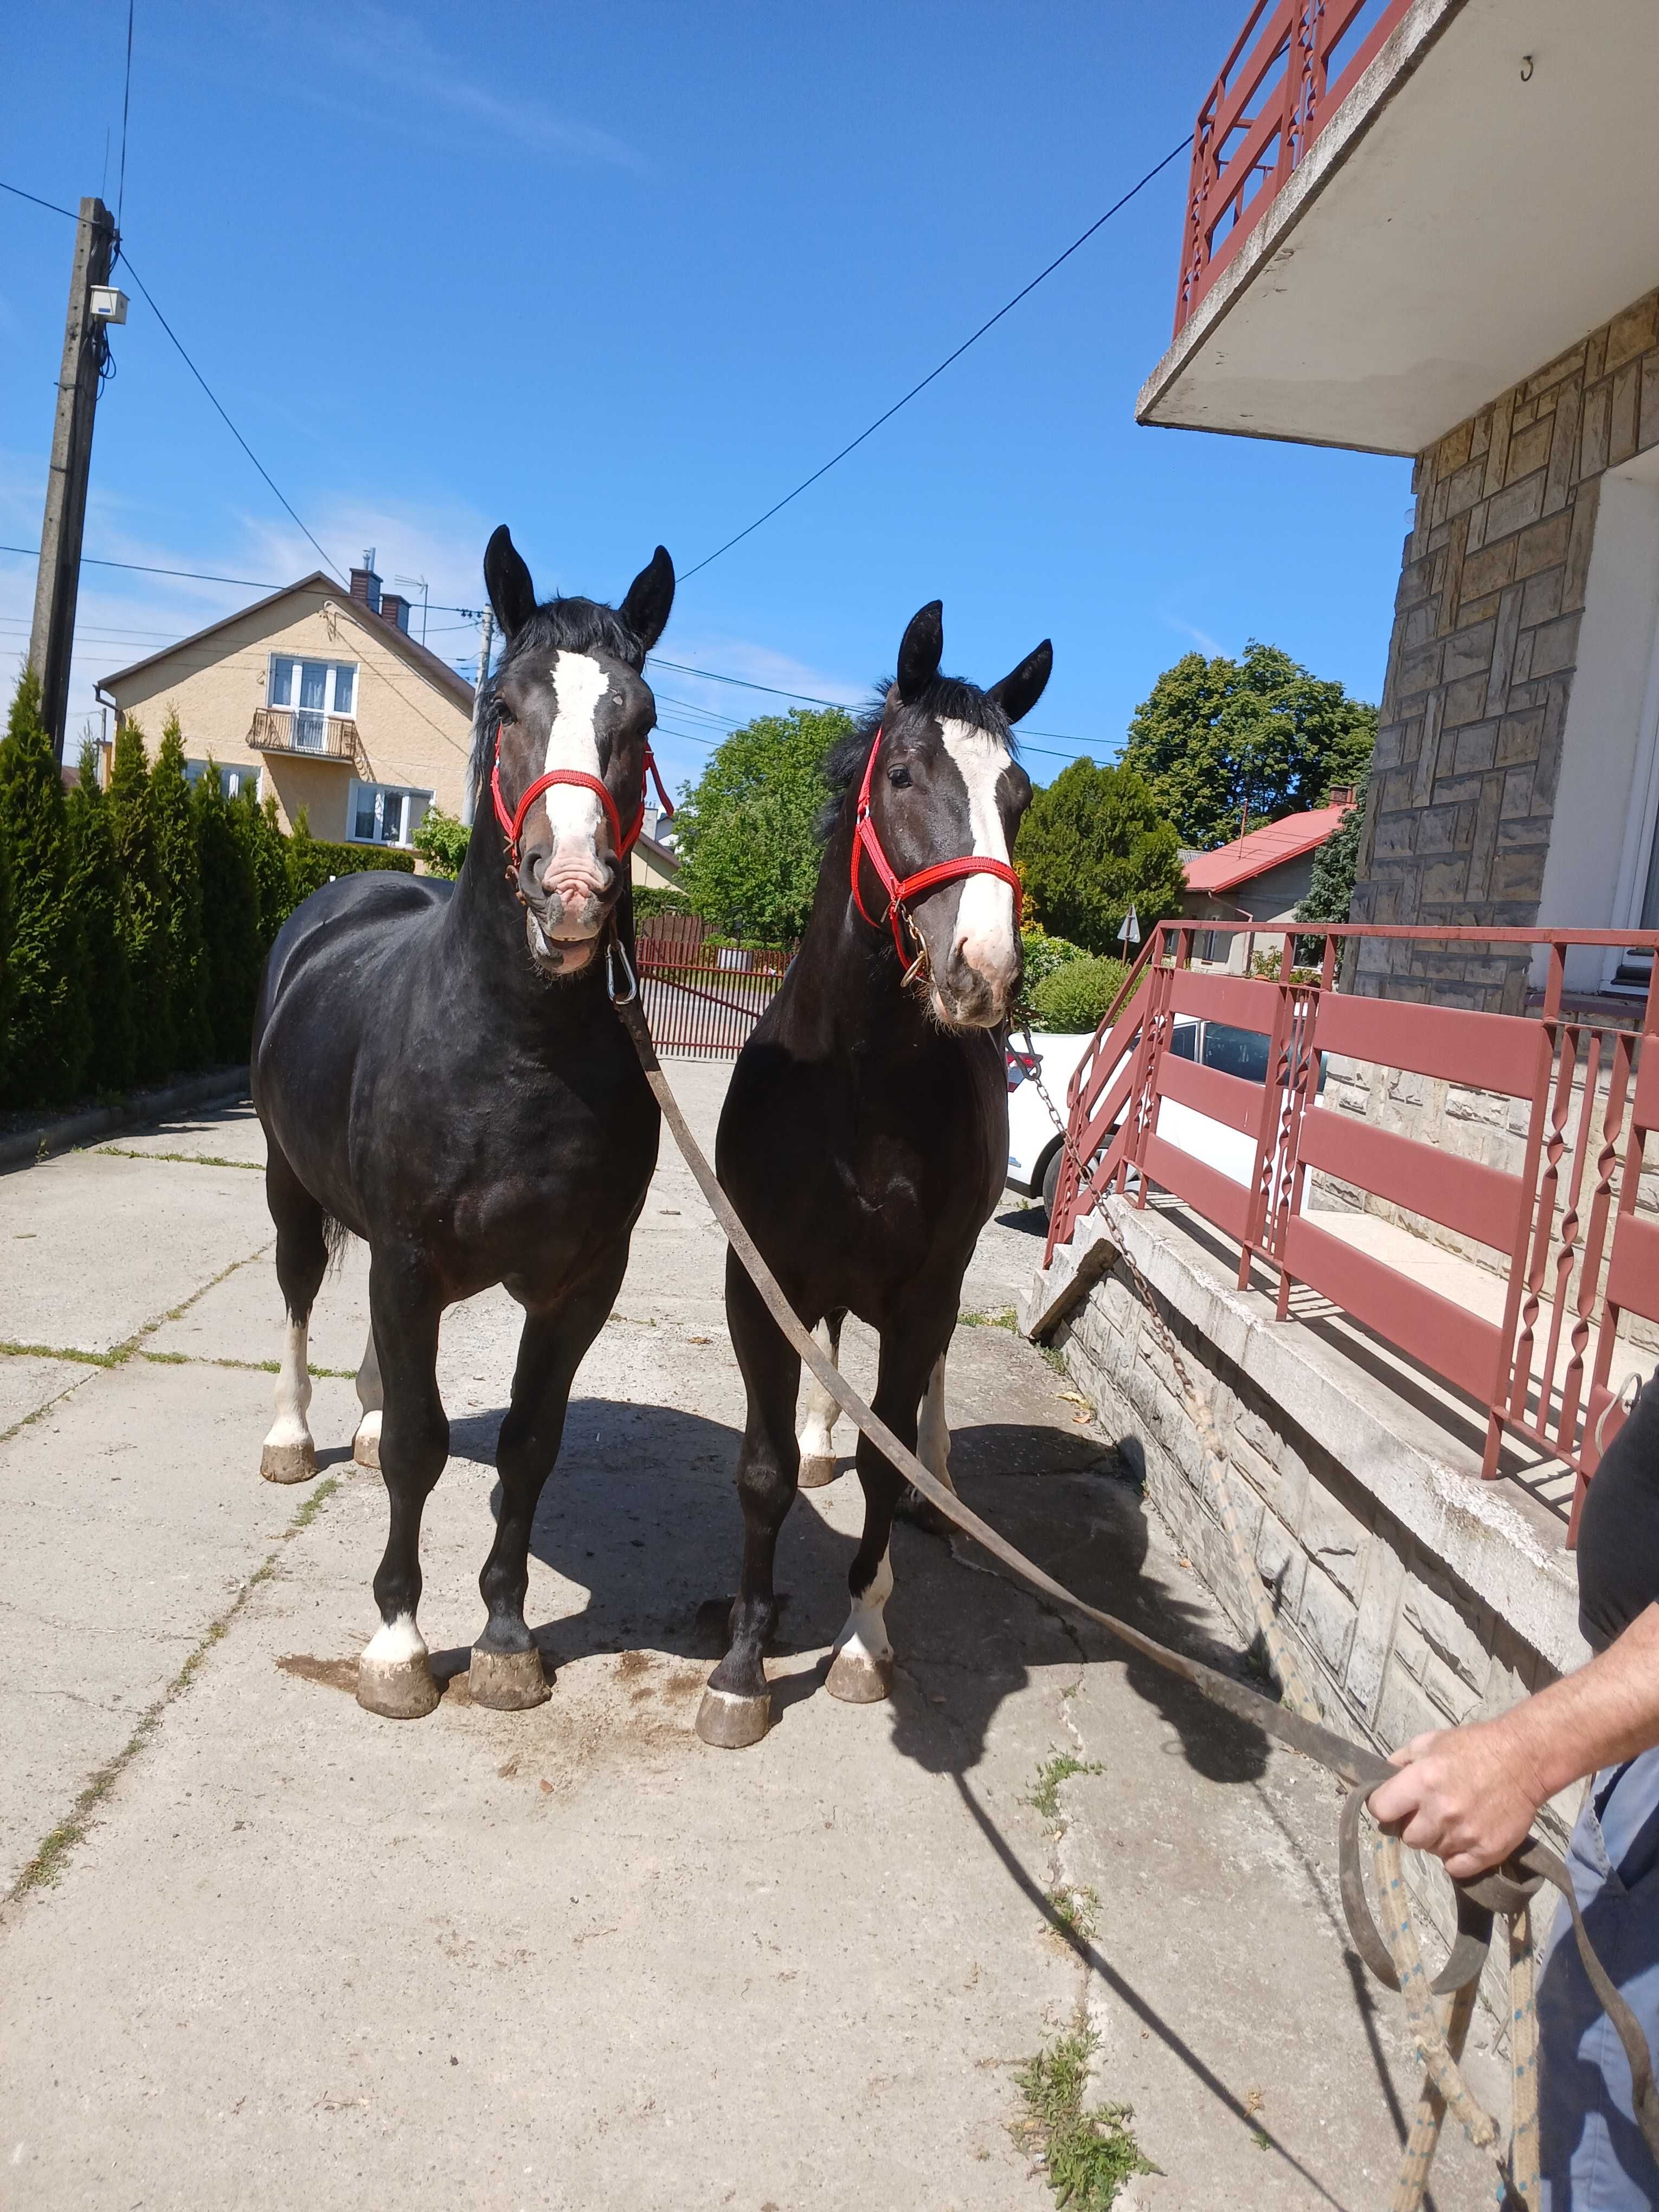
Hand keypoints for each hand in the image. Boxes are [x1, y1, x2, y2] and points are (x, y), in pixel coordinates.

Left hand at [1367, 1717, 1545, 1879]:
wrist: (1522, 1760)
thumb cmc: (1473, 1746)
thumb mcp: (1430, 1742)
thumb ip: (1401, 1761)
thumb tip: (1382, 1780)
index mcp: (1422, 1782)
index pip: (1381, 1810)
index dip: (1384, 1807)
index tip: (1392, 1806)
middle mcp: (1440, 1812)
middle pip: (1407, 1838)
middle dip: (1412, 1826)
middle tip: (1427, 1814)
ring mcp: (1465, 1835)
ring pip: (1432, 1852)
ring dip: (1436, 1839)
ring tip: (1451, 1821)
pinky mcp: (1487, 1852)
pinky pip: (1456, 1868)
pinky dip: (1456, 1857)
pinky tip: (1463, 1839)